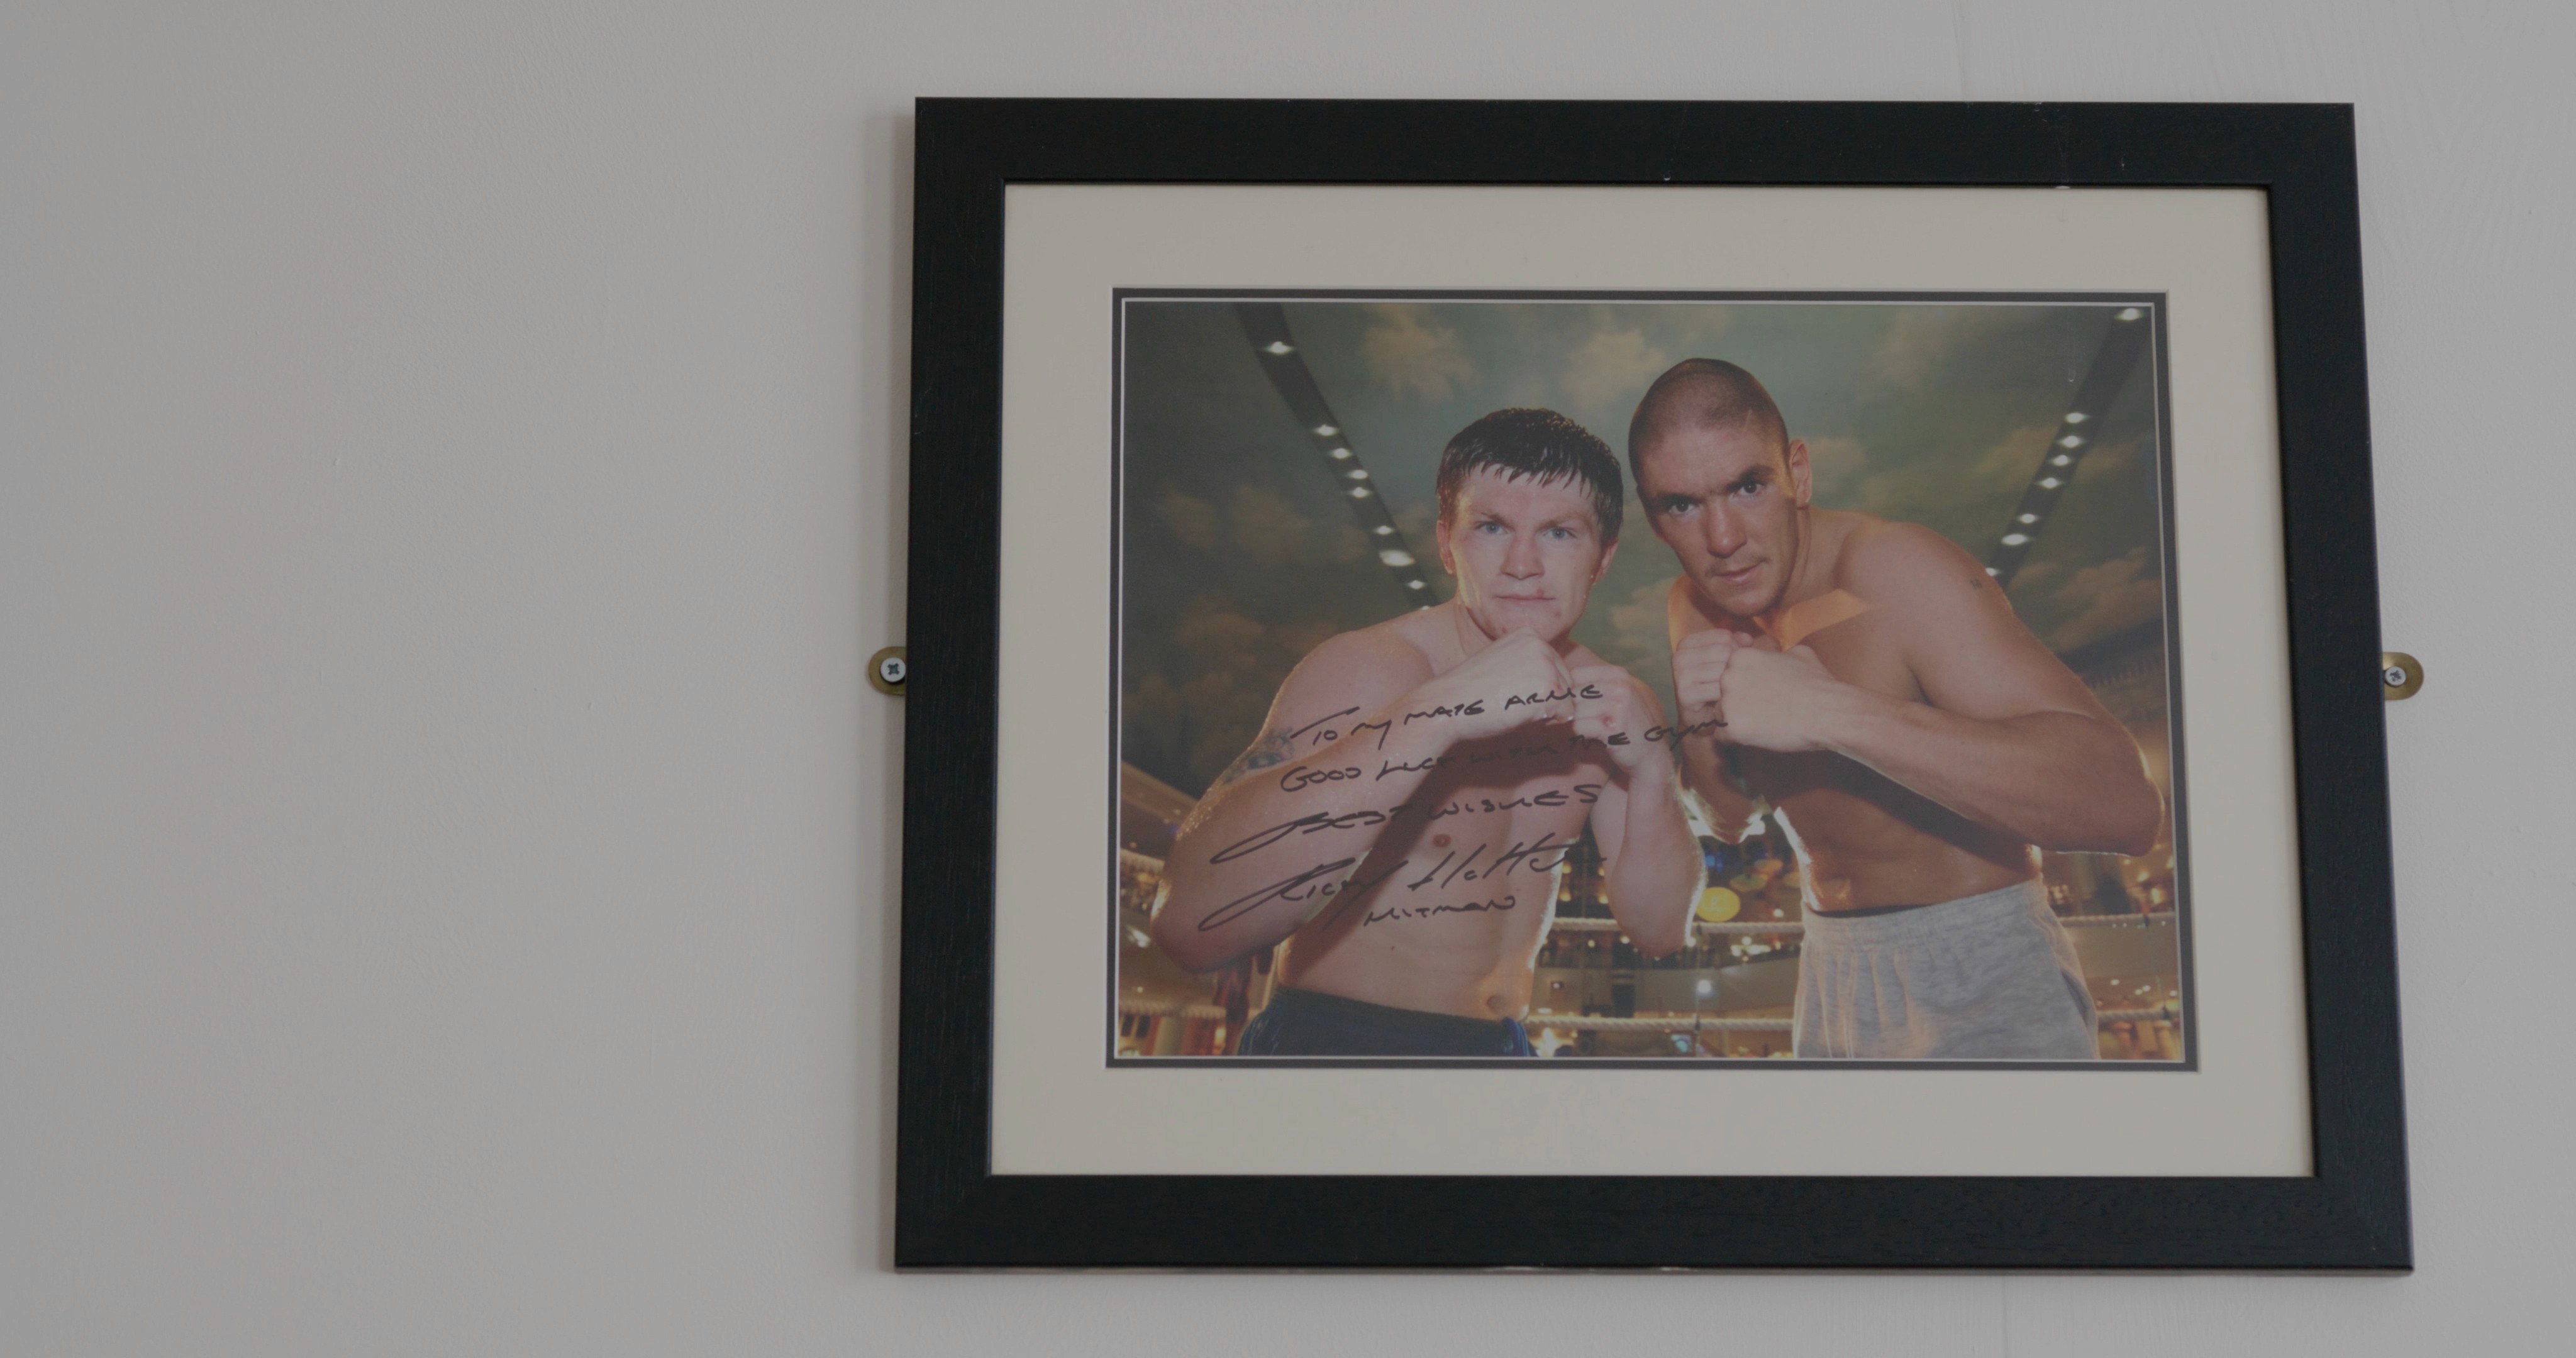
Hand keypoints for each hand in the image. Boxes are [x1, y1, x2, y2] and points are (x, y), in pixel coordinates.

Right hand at [1421, 629, 1576, 742]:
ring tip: (1512, 708)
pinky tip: (1518, 716)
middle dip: (1544, 702)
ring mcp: (1547, 664)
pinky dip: (1545, 725)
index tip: (1505, 691)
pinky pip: (1566, 717)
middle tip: (1509, 702)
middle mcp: (1541, 644)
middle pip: (1565, 685)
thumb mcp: (1502, 666)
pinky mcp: (1550, 688)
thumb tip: (1562, 685)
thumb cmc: (1470, 694)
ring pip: (1567, 702)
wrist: (1446, 705)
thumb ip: (1529, 666)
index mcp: (1529, 635)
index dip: (1534, 691)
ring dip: (1544, 713)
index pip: (1554, 671)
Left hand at [1569, 664, 1670, 771]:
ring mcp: (1619, 705)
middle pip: (1574, 693)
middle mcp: (1620, 686)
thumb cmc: (1628, 727)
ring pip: (1575, 711)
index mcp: (1619, 674)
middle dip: (1565, 709)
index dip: (1566, 691)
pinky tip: (1580, 738)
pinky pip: (1579, 727)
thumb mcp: (1617, 697)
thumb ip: (1595, 686)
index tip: (1564, 705)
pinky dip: (1574, 734)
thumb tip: (1559, 684)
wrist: (1651, 755)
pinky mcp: (1614, 727)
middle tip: (1560, 721)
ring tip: (1570, 730)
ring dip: (1568, 723)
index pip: (1576, 674)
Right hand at [1668, 628, 1772, 739]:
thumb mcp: (1728, 661)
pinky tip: (1728, 703)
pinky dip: (1728, 697)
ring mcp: (1680, 675)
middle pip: (1725, 651)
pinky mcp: (1685, 694)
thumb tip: (1748, 639)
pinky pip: (1718, 689)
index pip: (1724, 636)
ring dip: (1734, 683)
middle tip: (1739, 683)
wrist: (1703, 721)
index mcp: (1687, 644)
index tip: (1738, 666)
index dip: (1738, 650)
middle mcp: (1679, 657)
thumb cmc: (1719, 687)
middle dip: (1737, 667)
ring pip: (1723, 669)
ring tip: (1734, 692)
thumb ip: (1740, 645)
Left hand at [1710, 643, 1845, 752]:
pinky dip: (1735, 740)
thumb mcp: (1799, 654)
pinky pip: (1721, 736)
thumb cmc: (1817, 684)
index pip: (1727, 674)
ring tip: (1760, 725)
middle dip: (1735, 703)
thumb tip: (1780, 652)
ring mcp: (1728, 702)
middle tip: (1759, 712)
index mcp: (1741, 657)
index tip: (1758, 695)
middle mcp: (1729, 676)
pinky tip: (1755, 736)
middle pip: (1720, 694)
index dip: (1742, 687)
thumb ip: (1778, 653)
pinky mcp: (1733, 727)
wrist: (1827, 712)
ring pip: (1719, 715)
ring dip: (1735, 721)